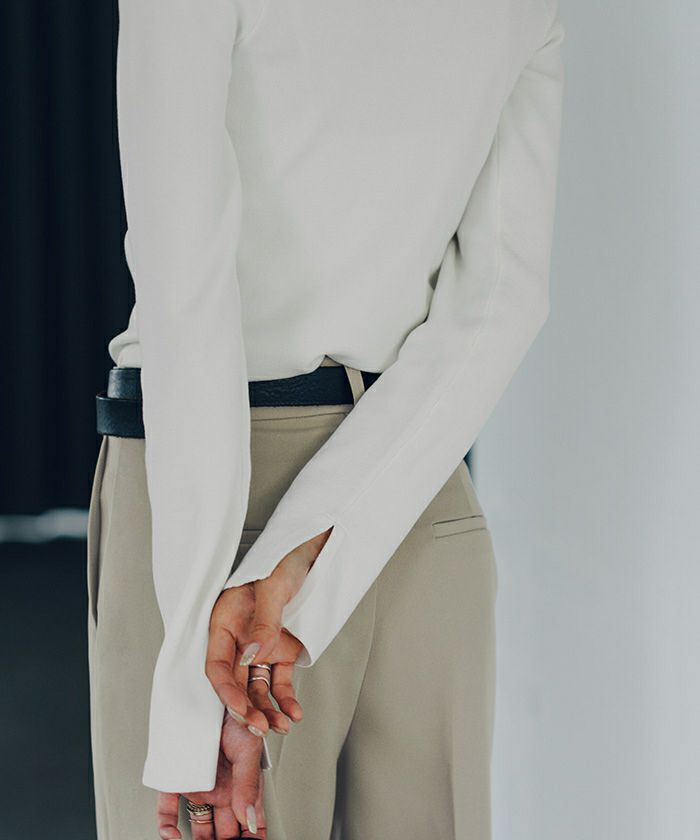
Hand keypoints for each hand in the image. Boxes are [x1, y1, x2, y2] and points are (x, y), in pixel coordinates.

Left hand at [156, 710, 265, 837]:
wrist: (208, 694)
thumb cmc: (233, 713)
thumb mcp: (248, 748)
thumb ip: (248, 785)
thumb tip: (248, 819)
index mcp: (243, 783)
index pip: (251, 819)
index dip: (253, 836)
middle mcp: (223, 788)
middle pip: (226, 828)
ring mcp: (200, 786)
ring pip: (198, 824)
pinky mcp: (177, 780)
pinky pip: (168, 808)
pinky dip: (167, 825)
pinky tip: (171, 836)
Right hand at [206, 527, 332, 734]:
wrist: (312, 553)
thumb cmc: (283, 561)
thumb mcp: (272, 587)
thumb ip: (264, 622)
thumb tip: (254, 655)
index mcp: (224, 621)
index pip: (218, 664)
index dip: (226, 690)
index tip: (239, 708)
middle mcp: (239, 639)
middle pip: (236, 682)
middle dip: (247, 708)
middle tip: (260, 728)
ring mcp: (260, 647)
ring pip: (257, 686)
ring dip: (266, 709)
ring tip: (280, 726)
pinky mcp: (281, 651)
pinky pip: (280, 681)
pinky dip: (286, 698)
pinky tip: (293, 713)